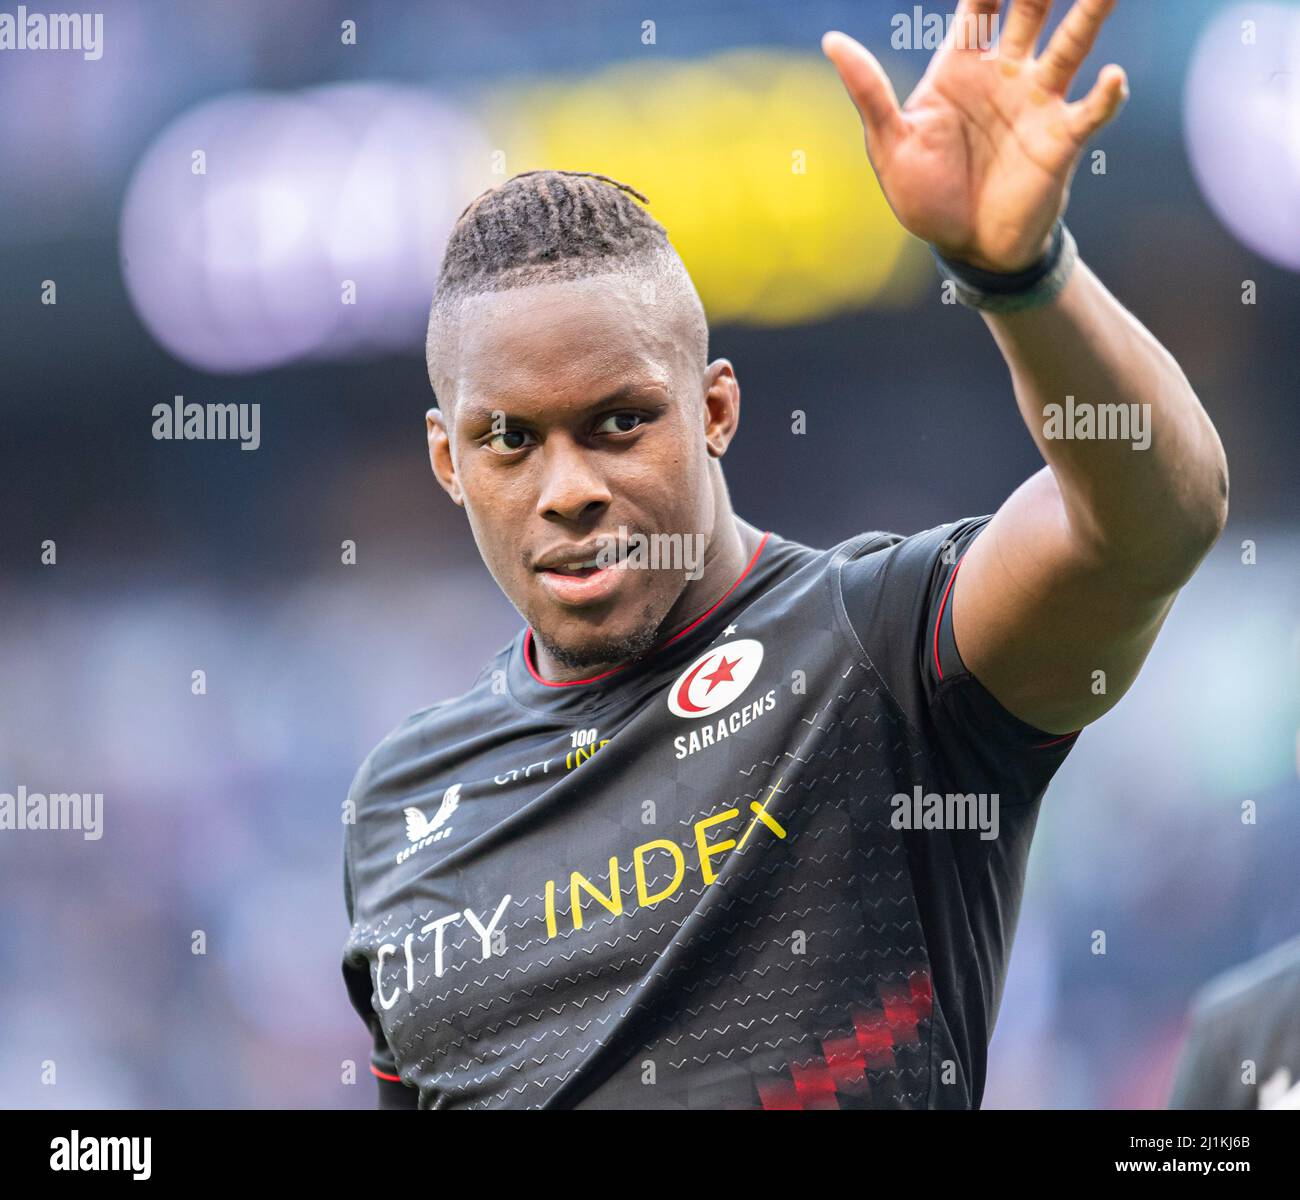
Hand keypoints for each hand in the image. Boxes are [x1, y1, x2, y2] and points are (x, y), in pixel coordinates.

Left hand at [823, 0, 1127, 272]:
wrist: (966, 249)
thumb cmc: (926, 195)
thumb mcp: (890, 145)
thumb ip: (869, 92)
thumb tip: (832, 39)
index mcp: (961, 67)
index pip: (979, 4)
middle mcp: (1006, 74)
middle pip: (1031, 8)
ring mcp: (1038, 103)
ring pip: (1072, 43)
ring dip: (1092, 13)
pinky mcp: (1062, 139)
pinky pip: (1091, 111)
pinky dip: (1106, 95)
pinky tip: (1112, 78)